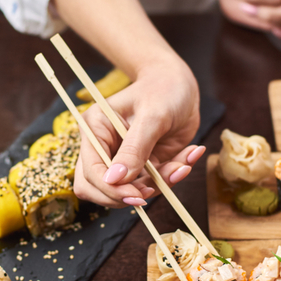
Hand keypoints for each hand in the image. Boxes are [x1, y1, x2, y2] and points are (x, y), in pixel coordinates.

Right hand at [72, 59, 204, 207]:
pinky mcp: (143, 165)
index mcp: (95, 129)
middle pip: (99, 188)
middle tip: (152, 191)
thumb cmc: (163, 89)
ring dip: (157, 185)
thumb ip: (134, 148)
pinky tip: (189, 155)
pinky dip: (172, 176)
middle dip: (126, 195)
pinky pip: (152, 183)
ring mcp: (123, 158)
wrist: (181, 84)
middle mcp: (103, 146)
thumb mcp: (152, 116)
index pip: (91, 171)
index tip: (137, 195)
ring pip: (128, 191)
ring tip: (182, 164)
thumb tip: (115, 180)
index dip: (111, 189)